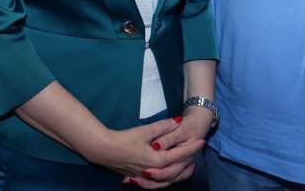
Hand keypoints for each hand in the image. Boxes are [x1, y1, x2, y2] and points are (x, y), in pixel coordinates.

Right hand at [86, 118, 203, 184]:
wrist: (103, 150)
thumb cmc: (123, 140)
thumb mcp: (144, 131)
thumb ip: (162, 126)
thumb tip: (178, 122)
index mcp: (156, 161)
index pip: (179, 155)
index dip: (191, 148)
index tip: (202, 142)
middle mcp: (153, 171)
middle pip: (176, 171)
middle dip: (188, 162)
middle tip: (196, 153)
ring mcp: (145, 176)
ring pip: (167, 180)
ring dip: (179, 174)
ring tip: (187, 167)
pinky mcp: (138, 177)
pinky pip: (157, 182)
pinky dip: (165, 179)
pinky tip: (167, 175)